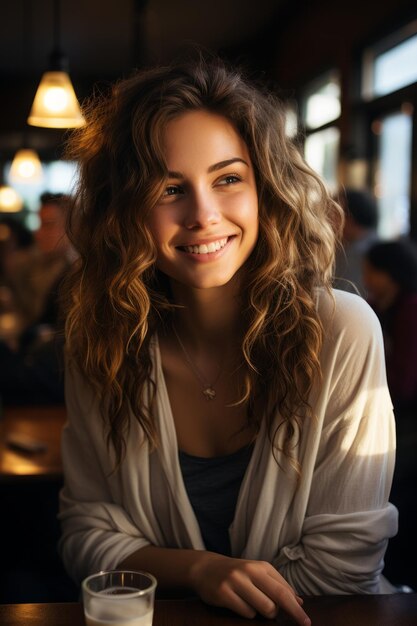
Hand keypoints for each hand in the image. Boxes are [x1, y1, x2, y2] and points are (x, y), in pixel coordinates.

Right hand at [190, 553, 310, 624]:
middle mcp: (250, 571)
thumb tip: (299, 602)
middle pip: (278, 599)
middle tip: (282, 619)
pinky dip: (247, 614)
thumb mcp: (258, 574)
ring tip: (253, 605)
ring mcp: (236, 581)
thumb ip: (278, 586)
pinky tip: (239, 604)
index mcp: (262, 566)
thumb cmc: (238, 574)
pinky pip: (246, 613)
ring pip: (264, 609)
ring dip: (262, 613)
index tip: (306, 623)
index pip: (285, 591)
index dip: (297, 609)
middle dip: (286, 614)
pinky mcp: (224, 593)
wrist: (206, 568)